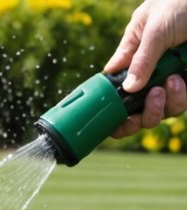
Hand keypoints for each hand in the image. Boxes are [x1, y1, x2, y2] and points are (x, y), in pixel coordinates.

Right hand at [106, 0, 186, 135]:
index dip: (111, 106)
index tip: (113, 117)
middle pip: (134, 108)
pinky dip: (178, 98)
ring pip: (158, 109)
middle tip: (144, 106)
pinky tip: (180, 81)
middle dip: (137, 116)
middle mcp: (149, 69)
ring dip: (160, 106)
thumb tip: (128, 89)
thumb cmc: (181, 0)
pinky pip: (178, 103)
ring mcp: (169, 77)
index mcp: (133, 52)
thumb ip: (140, 59)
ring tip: (169, 83)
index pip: (115, 85)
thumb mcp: (155, 27)